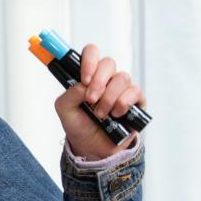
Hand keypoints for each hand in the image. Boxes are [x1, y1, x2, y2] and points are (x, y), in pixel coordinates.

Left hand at [55, 43, 146, 160]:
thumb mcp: (64, 110)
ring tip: (100, 114)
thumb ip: (69, 94)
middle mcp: (106, 78)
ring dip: (108, 98)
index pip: (91, 52)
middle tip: (90, 100)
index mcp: (88, 75)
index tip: (84, 80)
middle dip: (98, 82)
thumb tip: (83, 85)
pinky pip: (134, 91)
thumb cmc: (80, 125)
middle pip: (108, 63)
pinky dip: (122, 104)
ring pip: (121, 78)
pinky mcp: (136, 100)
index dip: (88, 61)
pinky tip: (116, 115)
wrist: (94, 148)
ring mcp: (122, 88)